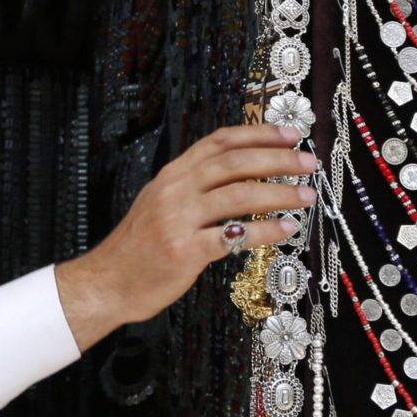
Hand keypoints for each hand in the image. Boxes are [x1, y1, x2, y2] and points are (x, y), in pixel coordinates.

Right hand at [53, 123, 317, 351]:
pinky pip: (235, 236)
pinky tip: (287, 229)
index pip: (219, 141)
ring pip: (239, 195)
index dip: (258, 134)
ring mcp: (179, 219)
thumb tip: (240, 174)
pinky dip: (266, 231)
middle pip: (234, 163)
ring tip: (307, 195)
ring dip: (279, 193)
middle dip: (277, 159)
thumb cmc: (139, 247)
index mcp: (172, 175)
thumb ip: (193, 186)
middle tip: (308, 162)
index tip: (290, 133)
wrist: (108, 283)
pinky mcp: (186, 250)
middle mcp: (175, 190)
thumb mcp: (160, 203)